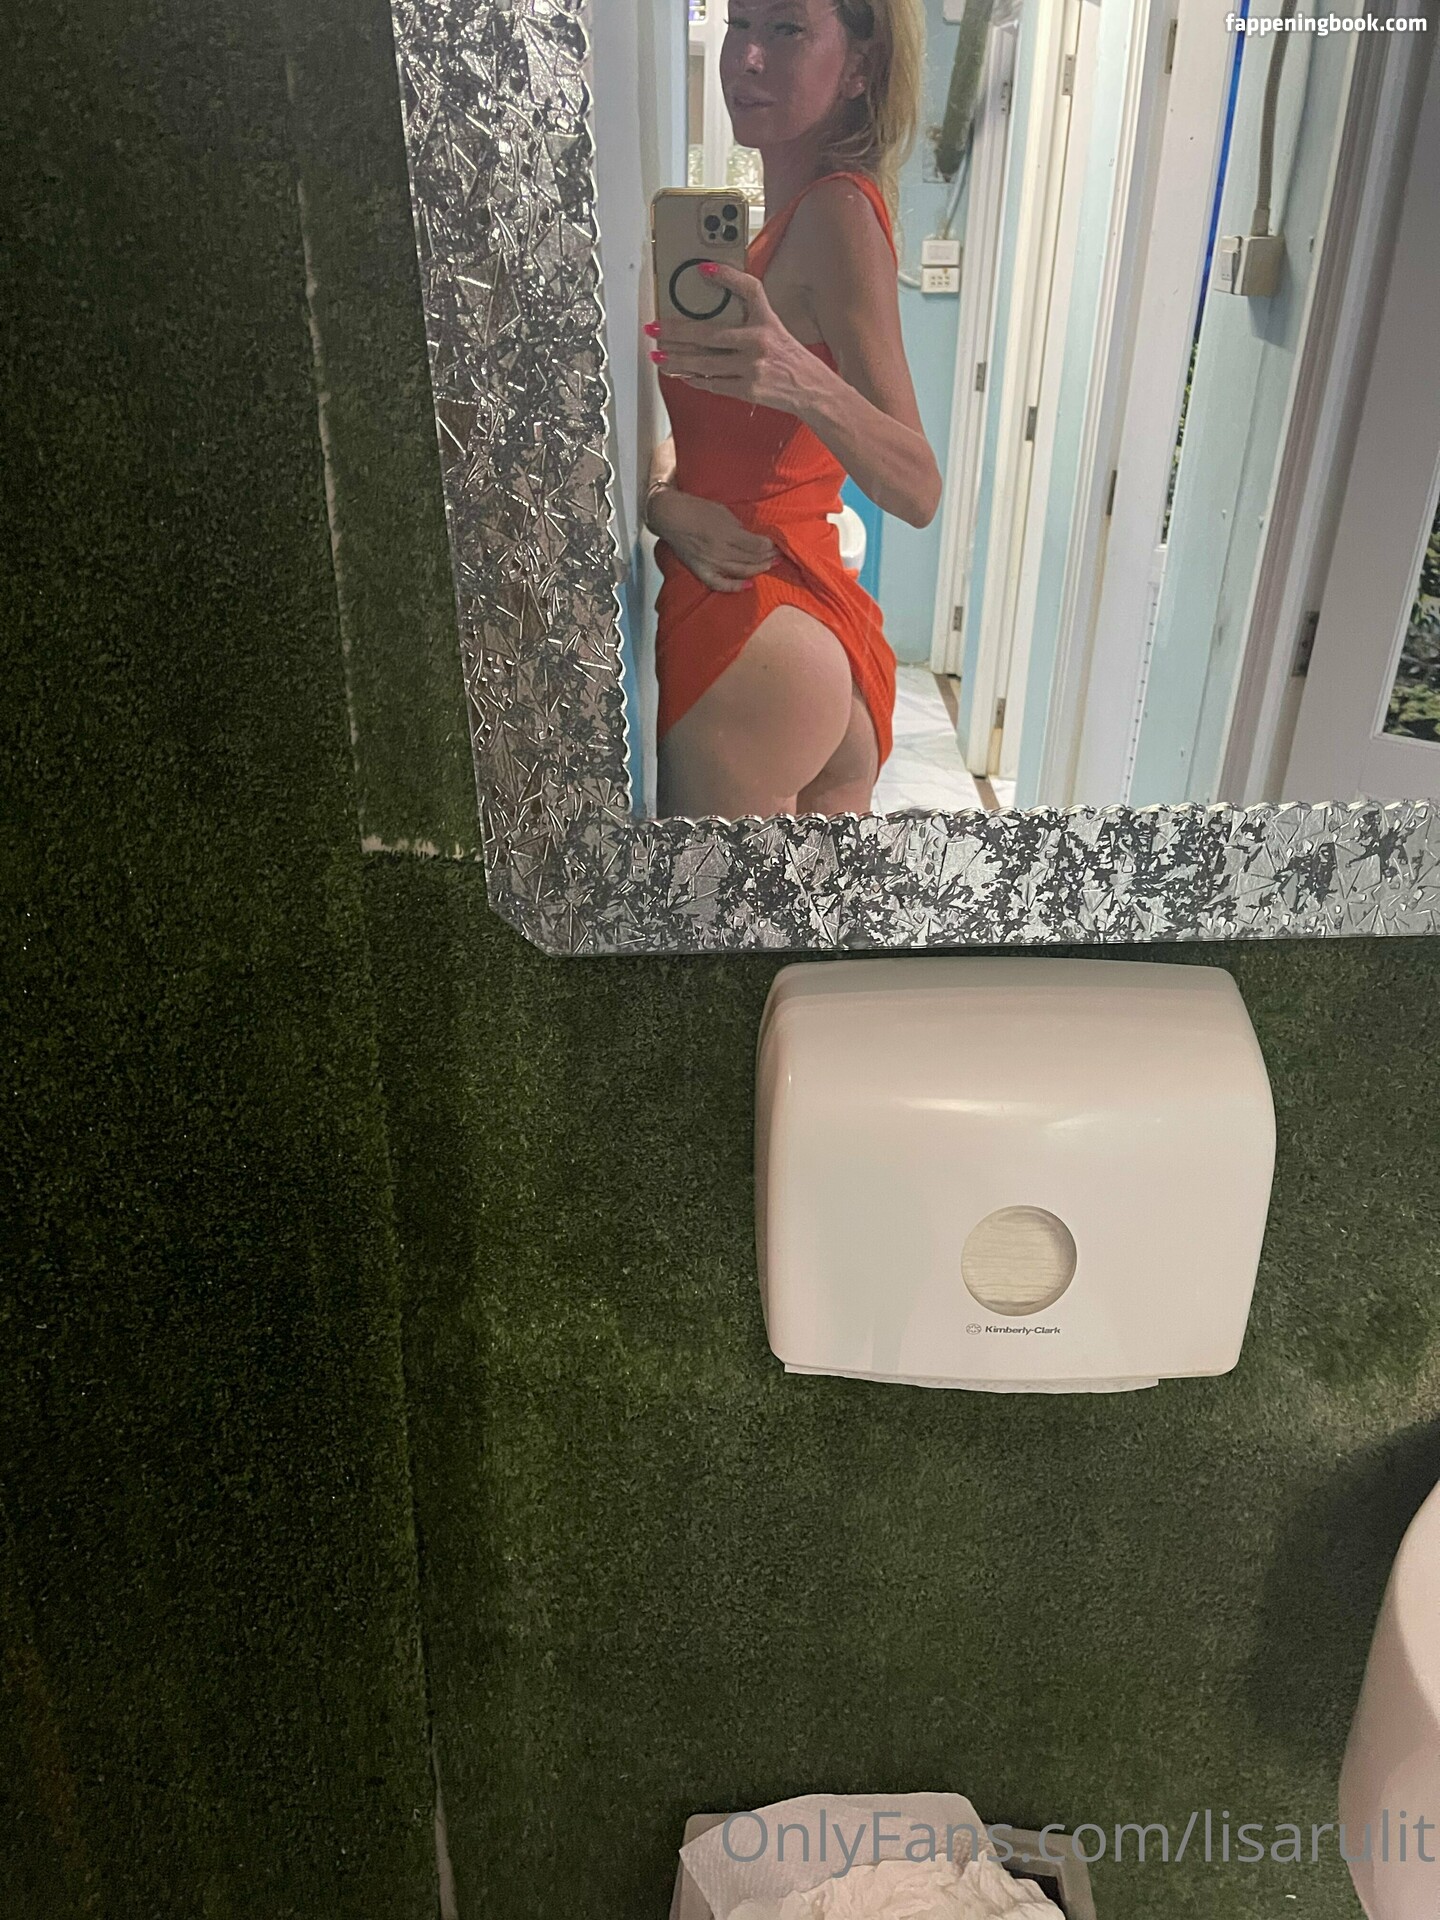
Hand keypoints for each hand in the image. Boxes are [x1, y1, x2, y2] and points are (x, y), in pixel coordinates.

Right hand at [647, 486, 776, 593]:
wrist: (671, 516)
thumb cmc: (697, 509)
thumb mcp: (723, 512)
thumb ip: (739, 527)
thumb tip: (754, 539)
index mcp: (726, 532)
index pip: (755, 544)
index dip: (769, 545)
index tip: (776, 544)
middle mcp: (719, 550)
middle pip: (751, 558)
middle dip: (768, 557)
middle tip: (778, 556)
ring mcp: (710, 562)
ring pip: (741, 571)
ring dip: (759, 569)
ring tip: (770, 566)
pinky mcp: (701, 570)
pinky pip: (720, 584)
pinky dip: (735, 587)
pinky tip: (749, 585)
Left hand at [651, 264, 826, 416]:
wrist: (812, 390)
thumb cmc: (790, 358)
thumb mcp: (775, 327)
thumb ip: (750, 316)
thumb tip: (713, 312)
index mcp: (767, 322)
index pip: (749, 290)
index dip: (727, 277)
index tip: (703, 270)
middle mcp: (759, 343)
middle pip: (709, 334)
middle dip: (676, 332)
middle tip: (654, 328)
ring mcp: (752, 368)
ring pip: (705, 363)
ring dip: (677, 359)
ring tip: (658, 355)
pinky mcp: (748, 390)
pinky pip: (714, 384)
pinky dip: (695, 379)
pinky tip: (681, 374)